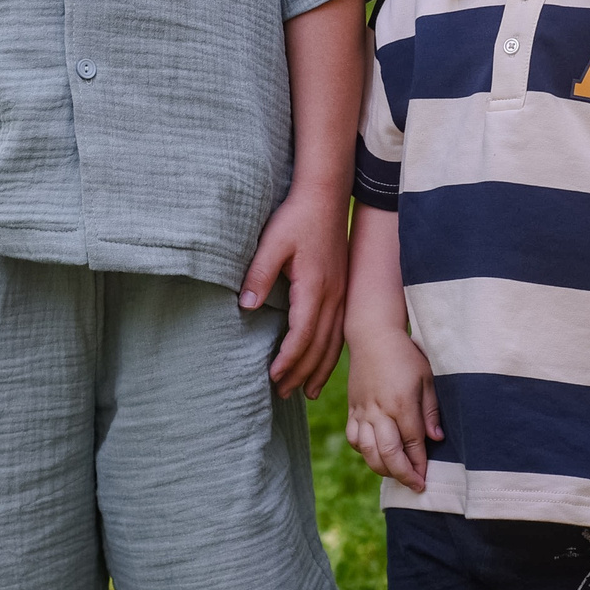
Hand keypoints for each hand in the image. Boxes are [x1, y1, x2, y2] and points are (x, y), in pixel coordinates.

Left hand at [240, 183, 347, 398]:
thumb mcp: (272, 243)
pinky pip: (341, 331)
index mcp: (315, 287)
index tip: (273, 377)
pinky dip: (331, 352)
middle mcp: (333, 295)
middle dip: (302, 373)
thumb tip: (245, 306)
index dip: (288, 359)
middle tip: (284, 394)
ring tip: (307, 392)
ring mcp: (342, 293)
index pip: (302, 335)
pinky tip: (323, 362)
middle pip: (320, 346)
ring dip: (320, 369)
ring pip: (334, 342)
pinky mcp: (343, 289)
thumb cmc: (297, 218)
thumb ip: (258, 274)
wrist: (326, 195)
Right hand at [344, 329, 441, 490]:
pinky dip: (363, 452)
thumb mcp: (427, 378)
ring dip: (382, 468)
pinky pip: (353, 439)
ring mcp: (363, 411)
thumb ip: (431, 411)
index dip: (419, 464)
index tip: (426, 479)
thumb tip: (437, 439)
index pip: (412, 443)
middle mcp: (380, 410)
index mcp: (402, 402)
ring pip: (367, 451)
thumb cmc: (406, 355)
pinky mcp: (352, 409)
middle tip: (415, 485)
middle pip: (389, 453)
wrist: (373, 336)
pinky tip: (376, 455)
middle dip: (403, 475)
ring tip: (397, 474)